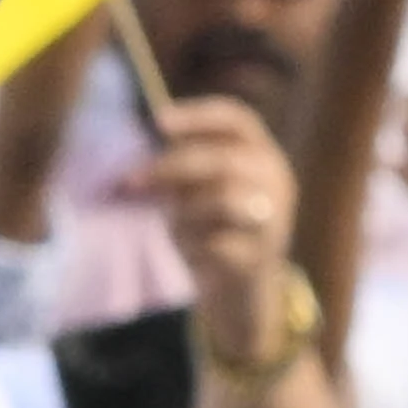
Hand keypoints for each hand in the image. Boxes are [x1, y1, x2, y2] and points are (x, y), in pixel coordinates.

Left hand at [147, 94, 302, 356]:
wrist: (244, 290)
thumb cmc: (214, 229)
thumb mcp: (199, 191)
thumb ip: (181, 167)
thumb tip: (137, 148)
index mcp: (262, 156)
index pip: (237, 120)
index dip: (198, 116)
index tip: (157, 122)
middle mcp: (276, 181)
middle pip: (224, 159)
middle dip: (172, 167)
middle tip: (130, 180)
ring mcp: (273, 220)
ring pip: (223, 200)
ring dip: (185, 213)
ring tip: (175, 226)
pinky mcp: (259, 258)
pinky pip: (215, 244)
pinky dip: (191, 248)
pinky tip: (192, 254)